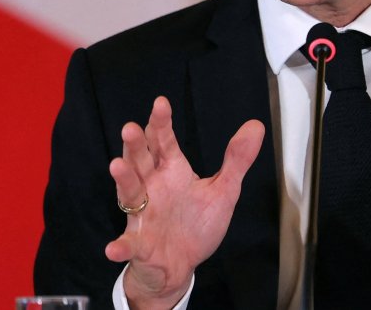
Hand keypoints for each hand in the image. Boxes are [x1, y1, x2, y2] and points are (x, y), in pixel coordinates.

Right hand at [105, 96, 264, 309]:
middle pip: (141, 160)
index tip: (161, 103)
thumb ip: (236, 160)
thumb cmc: (196, 226)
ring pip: (130, 191)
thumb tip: (256, 126)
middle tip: (131, 128)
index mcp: (171, 172)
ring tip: (117, 166)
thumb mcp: (223, 191)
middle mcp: (152, 187)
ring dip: (123, 179)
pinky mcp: (139, 244)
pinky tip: (114, 247)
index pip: (164, 142)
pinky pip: (128, 243)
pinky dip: (121, 246)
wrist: (180, 266)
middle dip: (136, 144)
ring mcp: (143, 214)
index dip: (161, 123)